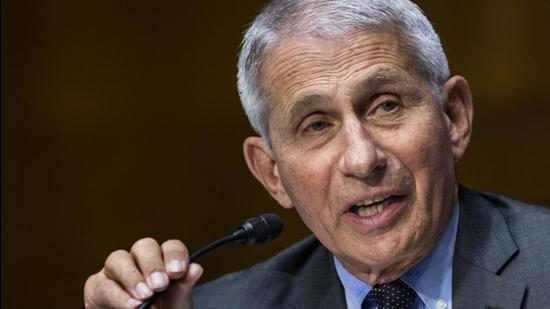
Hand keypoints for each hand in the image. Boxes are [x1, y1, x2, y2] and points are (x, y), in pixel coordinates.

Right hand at [84, 238, 202, 308]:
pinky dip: (117, 295)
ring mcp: (116, 273)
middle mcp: (139, 263)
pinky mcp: (96, 287)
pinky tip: (130, 306)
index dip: (174, 255)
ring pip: (118, 258)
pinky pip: (101, 283)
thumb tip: (196, 268)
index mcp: (163, 264)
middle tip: (160, 284)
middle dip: (152, 264)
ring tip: (143, 296)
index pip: (170, 247)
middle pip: (144, 246)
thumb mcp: (175, 307)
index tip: (178, 272)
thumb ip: (182, 290)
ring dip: (132, 276)